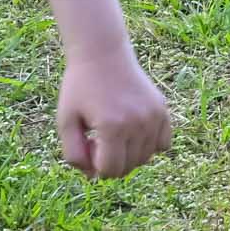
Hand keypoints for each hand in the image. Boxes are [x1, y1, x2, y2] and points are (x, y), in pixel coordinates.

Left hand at [56, 47, 170, 179]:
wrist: (102, 54)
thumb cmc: (79, 88)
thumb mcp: (65, 122)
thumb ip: (73, 155)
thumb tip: (93, 176)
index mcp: (112, 127)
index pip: (109, 171)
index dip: (94, 167)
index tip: (87, 145)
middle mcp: (138, 123)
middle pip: (128, 167)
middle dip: (110, 162)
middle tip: (98, 140)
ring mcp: (154, 116)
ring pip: (146, 158)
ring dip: (128, 155)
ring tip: (114, 135)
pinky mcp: (162, 109)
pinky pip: (164, 144)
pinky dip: (150, 146)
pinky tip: (133, 133)